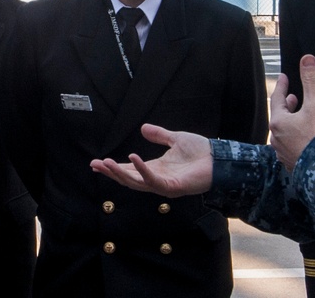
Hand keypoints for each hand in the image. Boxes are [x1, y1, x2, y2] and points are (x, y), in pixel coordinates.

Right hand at [90, 123, 212, 197]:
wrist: (220, 159)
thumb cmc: (201, 152)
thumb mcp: (175, 139)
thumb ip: (159, 135)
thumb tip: (142, 128)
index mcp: (157, 169)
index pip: (130, 170)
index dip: (114, 167)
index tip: (96, 163)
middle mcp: (158, 179)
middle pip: (129, 179)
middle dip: (111, 173)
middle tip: (94, 165)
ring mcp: (164, 184)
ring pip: (136, 183)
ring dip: (120, 173)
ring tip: (105, 163)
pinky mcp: (173, 186)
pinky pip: (153, 180)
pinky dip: (142, 170)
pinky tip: (132, 157)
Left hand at [269, 54, 314, 171]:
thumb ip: (311, 80)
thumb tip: (307, 59)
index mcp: (279, 122)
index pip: (277, 99)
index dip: (282, 87)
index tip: (284, 78)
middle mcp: (277, 138)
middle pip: (279, 116)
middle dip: (287, 106)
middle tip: (293, 98)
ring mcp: (284, 152)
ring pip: (284, 132)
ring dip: (291, 122)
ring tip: (299, 117)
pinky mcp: (293, 163)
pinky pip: (291, 146)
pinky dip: (296, 137)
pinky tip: (305, 138)